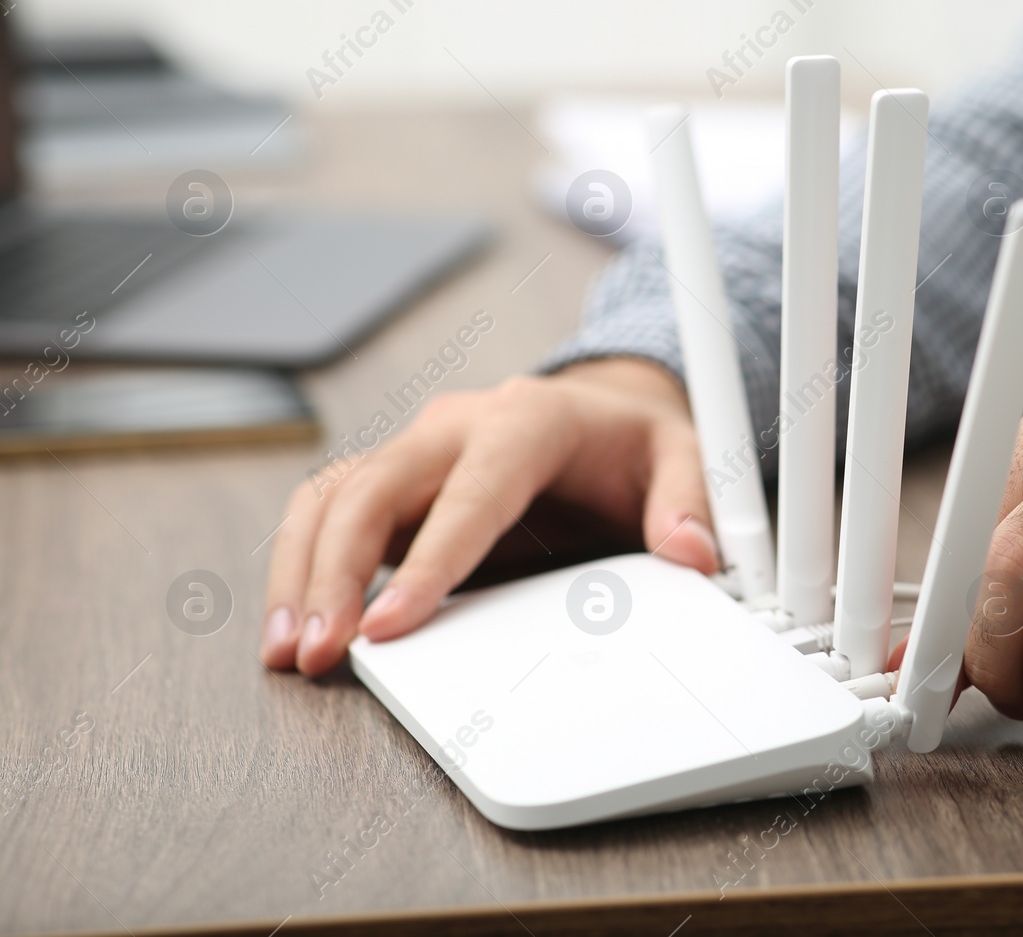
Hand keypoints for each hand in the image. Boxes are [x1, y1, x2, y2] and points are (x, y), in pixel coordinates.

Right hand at [259, 359, 718, 675]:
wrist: (600, 412)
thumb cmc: (632, 442)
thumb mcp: (681, 456)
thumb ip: (689, 501)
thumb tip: (693, 554)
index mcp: (527, 420)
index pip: (469, 492)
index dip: (430, 560)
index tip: (393, 623)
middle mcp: (457, 426)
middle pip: (372, 488)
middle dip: (335, 572)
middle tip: (320, 652)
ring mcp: (417, 452)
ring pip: (332, 498)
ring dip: (300, 572)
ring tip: (288, 652)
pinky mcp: (395, 483)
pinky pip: (329, 511)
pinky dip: (301, 563)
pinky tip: (296, 624)